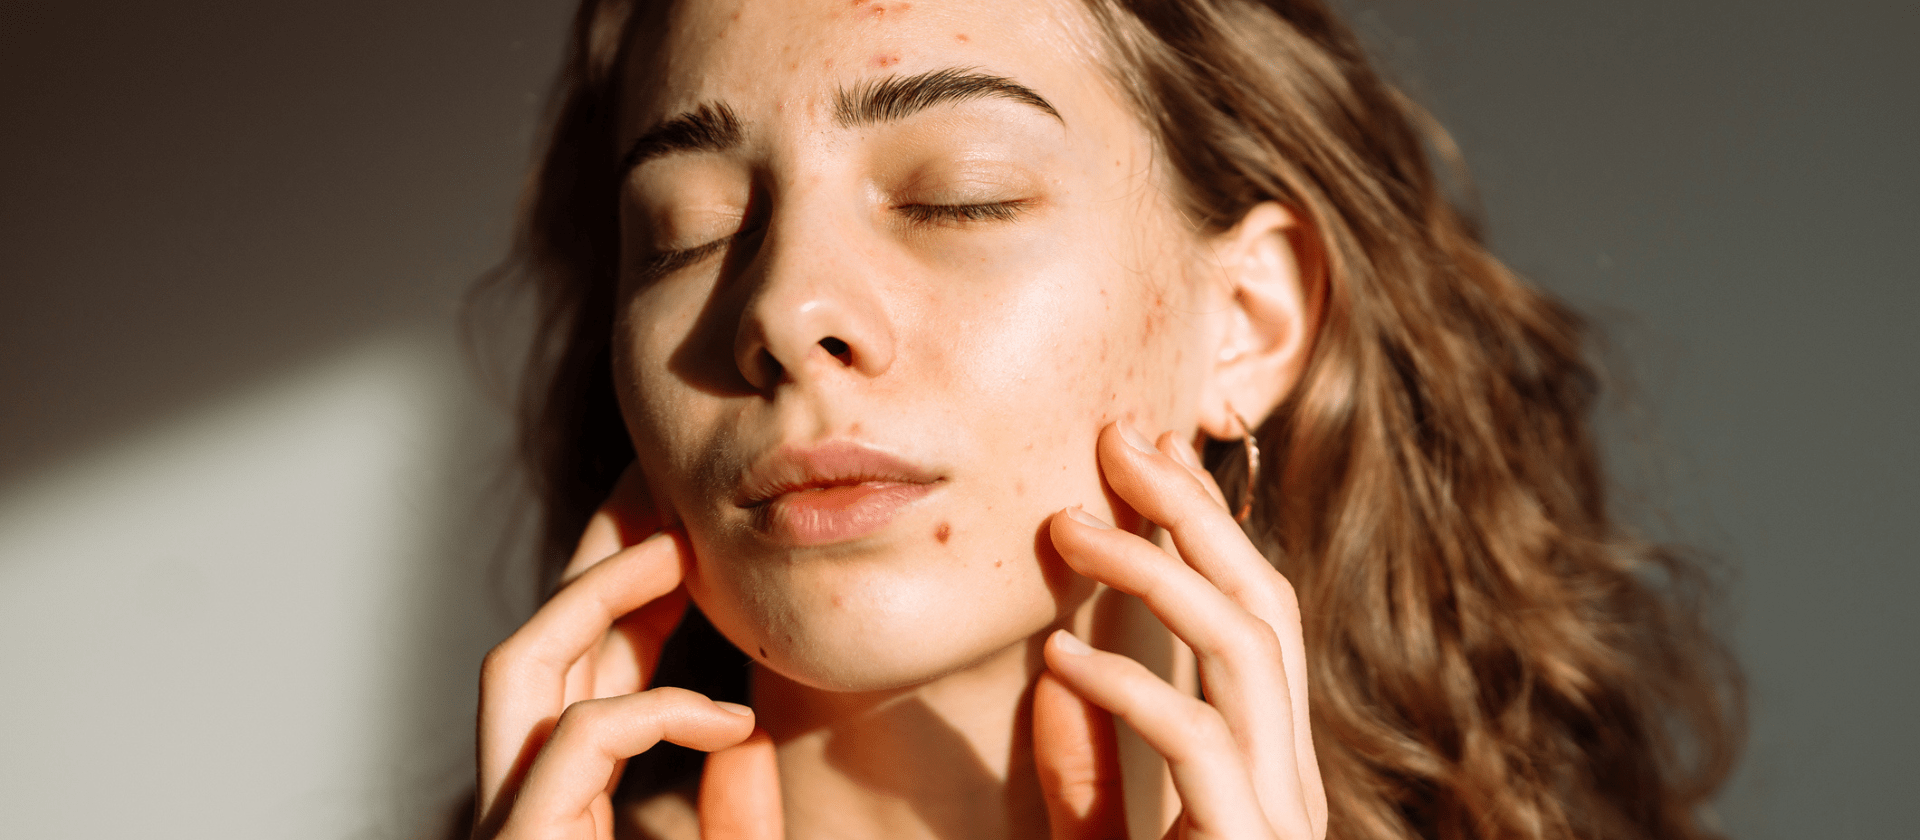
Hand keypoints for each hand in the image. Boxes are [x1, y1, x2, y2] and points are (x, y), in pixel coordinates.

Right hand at [474, 466, 782, 839]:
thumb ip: (735, 818)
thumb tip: (747, 738)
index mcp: (560, 807)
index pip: (575, 675)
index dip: (624, 595)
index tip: (688, 540)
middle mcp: (519, 804)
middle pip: (536, 647)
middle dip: (594, 557)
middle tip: (661, 487)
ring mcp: (508, 825)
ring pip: (519, 667)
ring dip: (596, 592)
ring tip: (678, 548)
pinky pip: (579, 734)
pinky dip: (656, 709)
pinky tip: (728, 721)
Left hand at [1034, 423, 1326, 839]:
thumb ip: (1087, 780)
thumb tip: (1054, 674)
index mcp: (1270, 776)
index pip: (1256, 619)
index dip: (1209, 526)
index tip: (1155, 454)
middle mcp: (1292, 787)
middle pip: (1264, 608)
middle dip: (1193, 511)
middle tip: (1118, 440)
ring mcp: (1282, 818)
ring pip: (1244, 649)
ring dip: (1154, 570)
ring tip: (1067, 528)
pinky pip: (1195, 738)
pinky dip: (1124, 686)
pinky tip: (1058, 657)